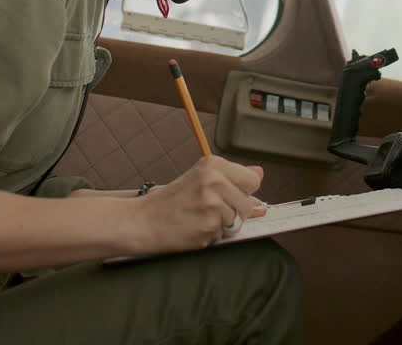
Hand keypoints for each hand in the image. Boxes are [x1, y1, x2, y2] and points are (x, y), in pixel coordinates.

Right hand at [131, 156, 267, 253]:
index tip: (230, 196)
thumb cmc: (170, 203)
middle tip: (207, 210)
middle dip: (234, 212)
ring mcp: (213, 203)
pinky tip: (194, 228)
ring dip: (222, 225)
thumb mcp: (200, 180)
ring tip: (199, 219)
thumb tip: (260, 174)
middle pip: (249, 203)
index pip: (252, 180)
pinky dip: (212, 236)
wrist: (142, 221)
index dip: (243, 192)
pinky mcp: (209, 225)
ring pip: (238, 221)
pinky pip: (224, 235)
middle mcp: (215, 180)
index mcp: (213, 164)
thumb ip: (232, 178)